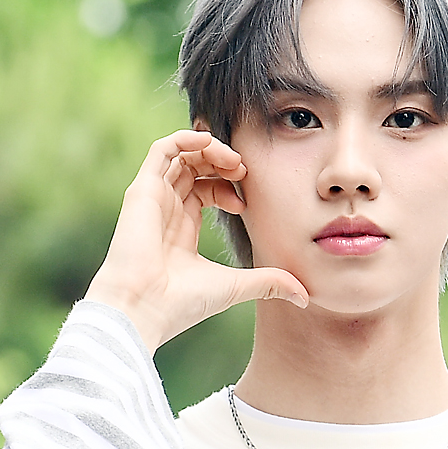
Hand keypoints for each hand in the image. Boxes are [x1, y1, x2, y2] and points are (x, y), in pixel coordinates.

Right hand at [85, 130, 308, 352]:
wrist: (146, 309)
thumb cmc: (182, 303)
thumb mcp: (236, 287)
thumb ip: (269, 283)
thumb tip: (305, 296)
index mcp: (181, 229)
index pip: (204, 189)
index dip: (228, 187)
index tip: (245, 204)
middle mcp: (165, 209)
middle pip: (194, 167)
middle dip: (222, 162)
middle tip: (243, 171)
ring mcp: (152, 198)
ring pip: (181, 155)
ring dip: (210, 149)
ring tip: (233, 161)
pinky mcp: (142, 191)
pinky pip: (162, 151)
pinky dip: (186, 139)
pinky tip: (210, 144)